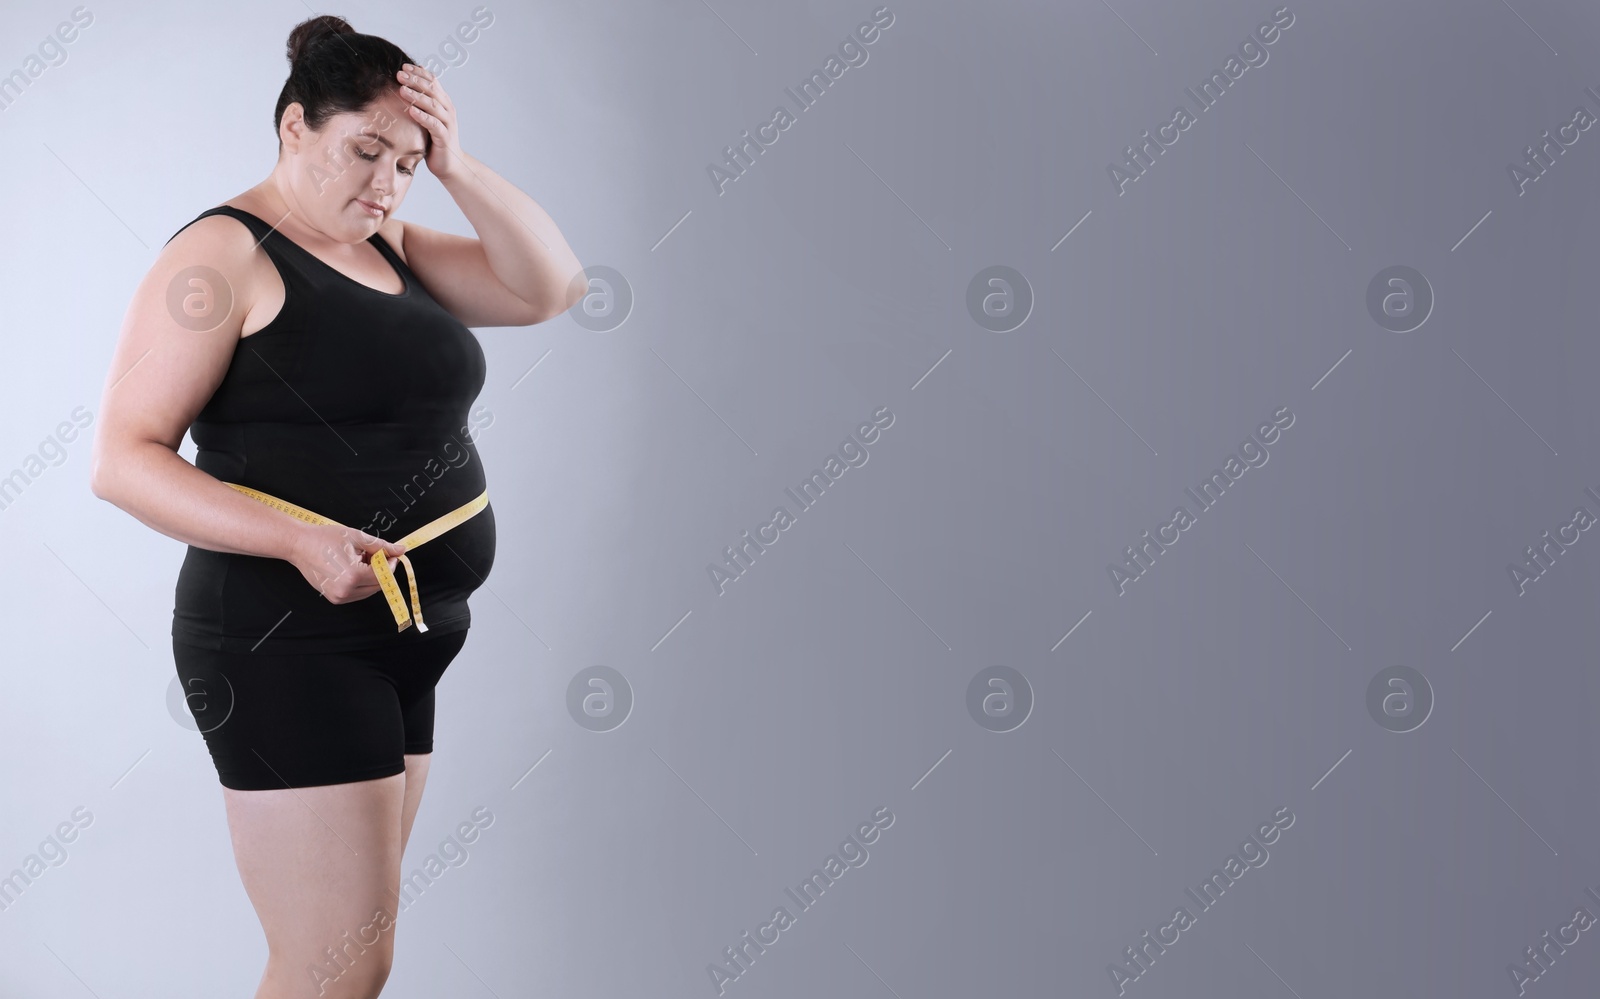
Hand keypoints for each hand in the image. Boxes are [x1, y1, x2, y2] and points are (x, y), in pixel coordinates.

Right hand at [290, 522, 408, 605]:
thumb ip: (381, 546)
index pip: (383, 576)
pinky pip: (357, 593)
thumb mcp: (357, 538)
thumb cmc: (324, 539)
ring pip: (368, 591)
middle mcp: (345, 591)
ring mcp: (338, 597)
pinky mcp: (334, 598)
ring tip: (360, 559)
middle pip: (377, 586)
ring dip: (371, 577)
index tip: (390, 554)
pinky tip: (353, 567)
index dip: (390, 564)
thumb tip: (401, 550)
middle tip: (374, 554)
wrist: (299, 545)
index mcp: (352, 576)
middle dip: (381, 570)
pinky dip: (361, 582)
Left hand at [397, 62, 465, 180]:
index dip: (418, 73)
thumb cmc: (434, 142)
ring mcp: (448, 123)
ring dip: (417, 96)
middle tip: (399, 74)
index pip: (432, 81)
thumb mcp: (427, 119)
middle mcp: (447, 110)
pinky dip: (423, 116)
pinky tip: (411, 110)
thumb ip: (419, 104)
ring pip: (433, 105)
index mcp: (443, 103)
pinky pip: (434, 124)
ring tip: (402, 89)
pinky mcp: (445, 137)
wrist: (449, 165)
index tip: (403, 67)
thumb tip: (403, 88)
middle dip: (415, 81)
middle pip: (432, 90)